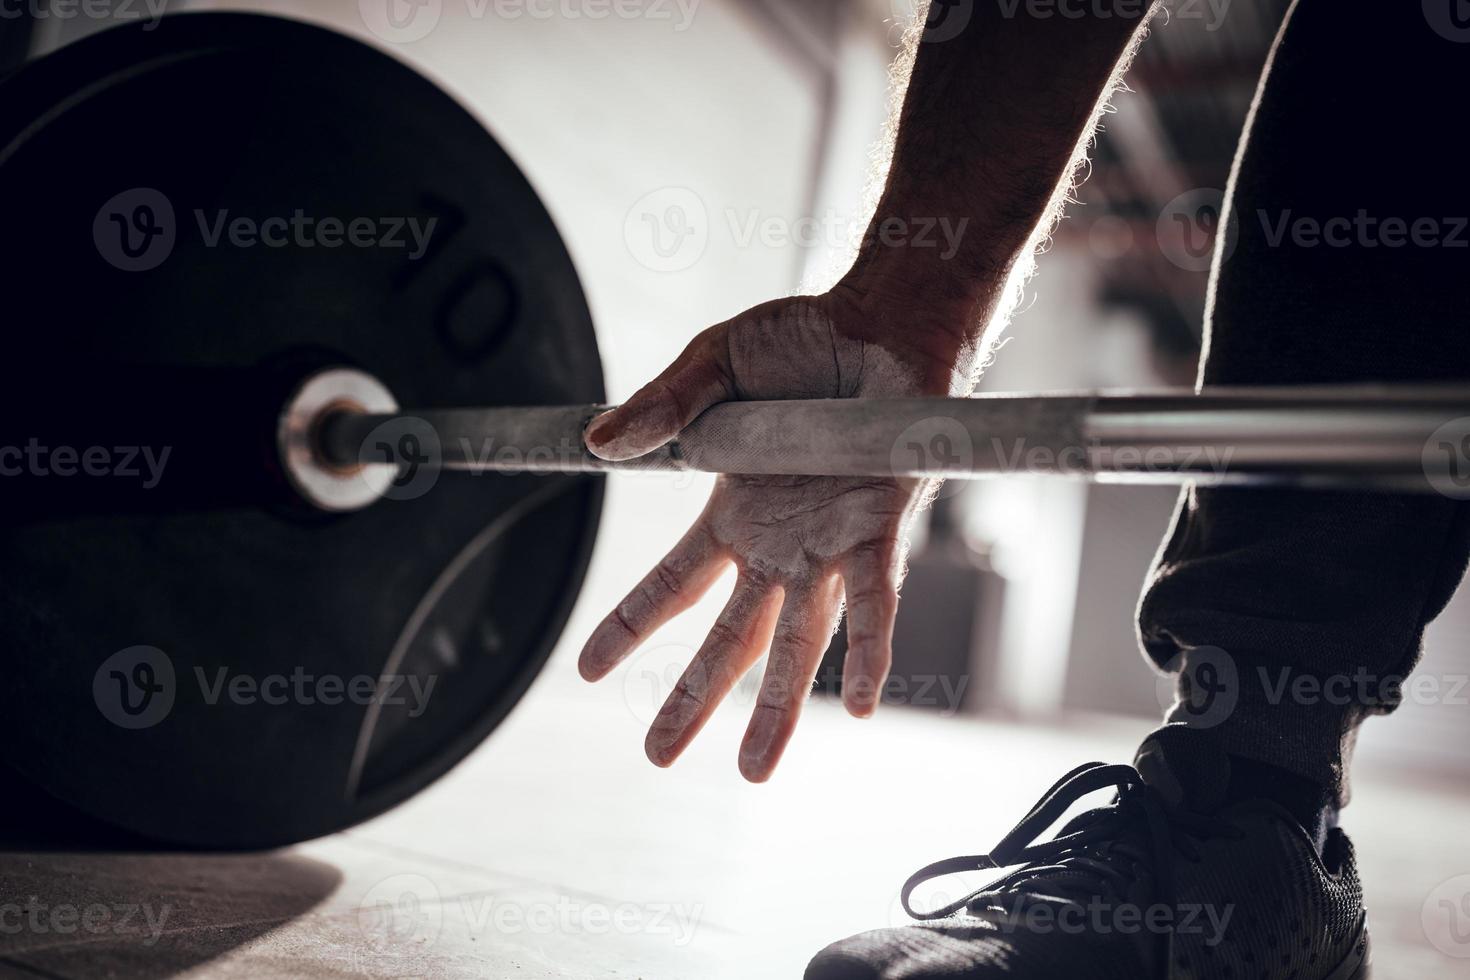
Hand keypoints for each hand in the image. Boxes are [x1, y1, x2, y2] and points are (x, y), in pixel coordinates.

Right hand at [576, 285, 971, 781]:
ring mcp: (830, 543)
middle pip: (729, 637)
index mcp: (736, 514)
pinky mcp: (881, 525)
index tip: (586, 670)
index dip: (630, 626)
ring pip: (798, 639)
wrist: (885, 318)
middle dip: (692, 697)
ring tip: (753, 771)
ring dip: (777, 706)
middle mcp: (781, 543)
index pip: (673, 586)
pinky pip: (874, 600)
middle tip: (657, 757)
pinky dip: (866, 652)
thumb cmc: (804, 342)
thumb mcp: (712, 364)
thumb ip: (661, 405)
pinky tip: (854, 707)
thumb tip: (599, 442)